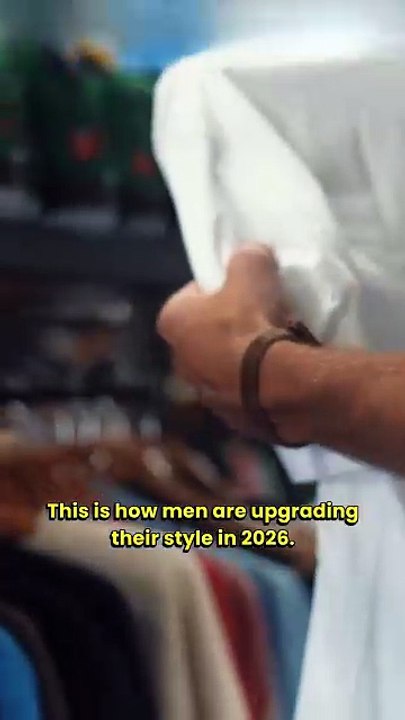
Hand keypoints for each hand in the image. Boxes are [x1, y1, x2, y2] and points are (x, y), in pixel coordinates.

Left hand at [157, 244, 292, 415]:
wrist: (274, 384)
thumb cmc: (251, 321)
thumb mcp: (253, 270)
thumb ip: (247, 257)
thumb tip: (250, 254)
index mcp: (172, 322)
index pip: (189, 295)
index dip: (215, 288)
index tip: (239, 287)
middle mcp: (178, 361)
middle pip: (204, 333)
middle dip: (226, 325)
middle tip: (257, 316)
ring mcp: (204, 394)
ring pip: (221, 366)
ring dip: (240, 358)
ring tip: (273, 346)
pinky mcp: (231, 417)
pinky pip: (243, 391)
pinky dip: (255, 383)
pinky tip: (278, 374)